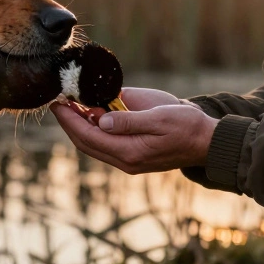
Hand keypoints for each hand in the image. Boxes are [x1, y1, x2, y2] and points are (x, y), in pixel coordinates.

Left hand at [50, 90, 216, 174]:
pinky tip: (92, 114)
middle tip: (58, 101)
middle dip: (69, 123)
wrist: (207, 142)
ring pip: (94, 145)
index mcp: (129, 152)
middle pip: (85, 143)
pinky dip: (94, 130)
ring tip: (71, 105)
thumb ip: (129, 121)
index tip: (57, 103)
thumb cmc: (186, 126)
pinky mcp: (133, 156)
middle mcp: (125, 161)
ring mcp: (128, 161)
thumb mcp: (159, 118)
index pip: (88, 136)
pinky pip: (105, 144)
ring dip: (80, 126)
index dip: (69, 120)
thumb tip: (100, 121)